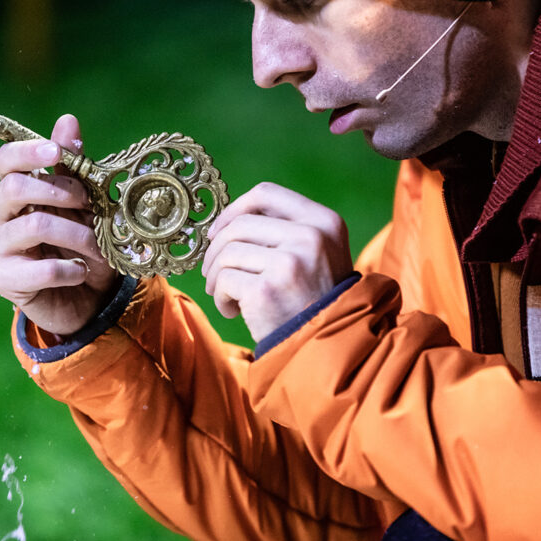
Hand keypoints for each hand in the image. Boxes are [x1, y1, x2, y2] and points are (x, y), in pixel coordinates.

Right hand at [0, 114, 118, 334]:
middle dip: (58, 191)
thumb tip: (67, 120)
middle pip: (12, 188)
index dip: (29, 152)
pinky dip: (69, 269)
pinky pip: (39, 269)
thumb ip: (73, 166)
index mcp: (16, 191)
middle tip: (88, 202)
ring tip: (96, 246)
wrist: (87, 297)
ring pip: (32, 226)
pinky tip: (80, 272)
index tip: (57, 152)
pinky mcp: (3, 280)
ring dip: (76, 235)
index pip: (6, 161)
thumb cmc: (82, 244)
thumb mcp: (86, 203)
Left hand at [201, 182, 352, 342]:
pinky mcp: (266, 290)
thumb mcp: (317, 254)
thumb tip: (226, 221)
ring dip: (216, 277)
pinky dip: (220, 298)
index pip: (267, 194)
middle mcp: (310, 237)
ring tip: (227, 296)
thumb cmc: (313, 300)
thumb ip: (284, 230)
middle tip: (213, 273)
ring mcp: (289, 263)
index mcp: (324, 221)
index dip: (234, 209)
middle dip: (216, 250)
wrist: (327, 347)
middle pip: (240, 225)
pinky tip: (233, 311)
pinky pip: (223, 280)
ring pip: (227, 252)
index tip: (219, 231)